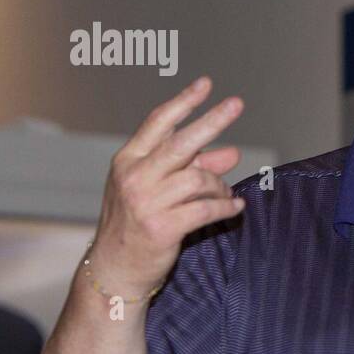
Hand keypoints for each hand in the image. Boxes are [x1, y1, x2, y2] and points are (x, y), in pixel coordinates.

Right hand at [90, 76, 244, 291]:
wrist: (116, 269)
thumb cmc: (137, 224)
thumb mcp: (155, 189)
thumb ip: (192, 168)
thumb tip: (231, 152)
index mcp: (128, 160)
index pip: (157, 122)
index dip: (183, 102)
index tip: (206, 84)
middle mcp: (134, 176)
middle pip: (181, 142)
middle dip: (212, 120)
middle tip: (237, 104)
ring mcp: (146, 201)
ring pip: (198, 179)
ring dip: (219, 185)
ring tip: (226, 192)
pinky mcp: (162, 227)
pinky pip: (206, 209)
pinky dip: (225, 207)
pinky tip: (236, 207)